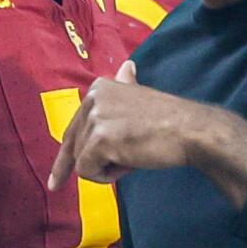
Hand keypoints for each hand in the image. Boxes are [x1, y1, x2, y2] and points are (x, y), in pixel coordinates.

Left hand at [48, 63, 205, 188]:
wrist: (191, 131)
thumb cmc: (169, 120)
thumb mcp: (140, 97)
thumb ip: (125, 86)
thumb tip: (126, 67)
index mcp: (98, 88)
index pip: (73, 129)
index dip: (66, 157)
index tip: (55, 180)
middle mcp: (92, 98)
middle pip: (75, 147)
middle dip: (97, 161)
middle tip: (128, 158)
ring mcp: (95, 118)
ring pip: (80, 161)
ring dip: (106, 168)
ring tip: (134, 156)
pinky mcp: (99, 140)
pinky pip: (87, 171)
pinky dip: (106, 177)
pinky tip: (129, 165)